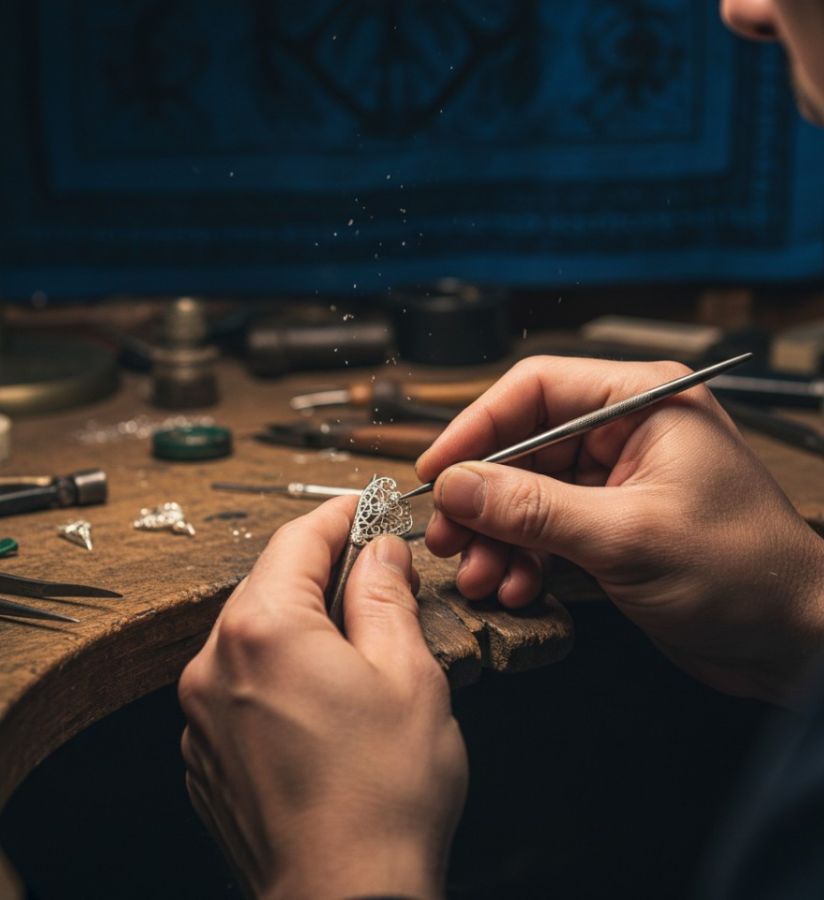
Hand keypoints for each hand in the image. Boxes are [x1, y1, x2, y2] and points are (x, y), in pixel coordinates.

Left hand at [179, 497, 467, 899]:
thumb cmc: (385, 795)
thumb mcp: (408, 673)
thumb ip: (385, 595)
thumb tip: (379, 551)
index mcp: (264, 631)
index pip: (296, 539)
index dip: (337, 515)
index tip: (365, 508)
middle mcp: (214, 664)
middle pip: (270, 584)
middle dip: (322, 571)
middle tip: (376, 575)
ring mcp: (201, 714)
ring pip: (254, 635)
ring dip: (302, 624)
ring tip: (359, 646)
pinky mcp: (206, 753)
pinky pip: (239, 684)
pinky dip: (278, 671)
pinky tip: (324, 700)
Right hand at [419, 356, 823, 705]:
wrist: (793, 641)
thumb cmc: (742, 572)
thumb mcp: (626, 536)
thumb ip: (533, 509)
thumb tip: (457, 487)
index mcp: (641, 402)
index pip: (534, 390)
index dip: (476, 427)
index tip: (437, 470)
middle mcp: (625, 432)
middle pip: (523, 447)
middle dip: (483, 499)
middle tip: (447, 539)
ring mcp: (616, 481)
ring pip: (528, 495)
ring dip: (498, 538)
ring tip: (480, 577)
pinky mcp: (612, 525)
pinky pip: (547, 531)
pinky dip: (526, 559)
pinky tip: (518, 589)